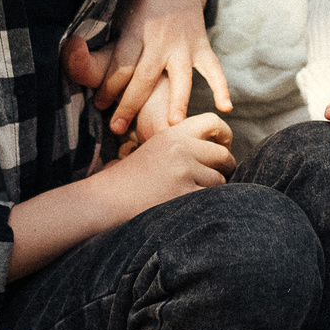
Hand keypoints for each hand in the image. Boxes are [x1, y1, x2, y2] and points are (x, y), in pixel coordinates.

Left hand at [64, 0, 229, 138]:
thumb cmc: (138, 2)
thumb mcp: (116, 14)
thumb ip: (100, 40)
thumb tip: (69, 49)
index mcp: (136, 30)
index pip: (121, 64)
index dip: (109, 87)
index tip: (100, 106)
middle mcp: (160, 39)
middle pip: (145, 75)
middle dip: (131, 103)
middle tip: (118, 129)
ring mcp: (184, 43)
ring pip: (180, 75)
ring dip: (177, 99)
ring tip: (173, 124)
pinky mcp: (201, 45)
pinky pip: (213, 68)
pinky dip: (221, 86)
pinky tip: (225, 108)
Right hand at [100, 111, 235, 215]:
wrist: (105, 201)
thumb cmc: (127, 180)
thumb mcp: (153, 150)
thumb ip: (182, 146)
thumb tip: (219, 150)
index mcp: (172, 134)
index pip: (213, 121)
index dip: (225, 134)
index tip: (224, 147)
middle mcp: (181, 149)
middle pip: (223, 155)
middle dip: (225, 168)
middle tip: (218, 176)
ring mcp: (184, 172)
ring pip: (219, 181)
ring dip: (212, 190)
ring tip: (194, 195)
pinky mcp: (184, 195)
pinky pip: (211, 199)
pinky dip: (204, 206)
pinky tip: (188, 208)